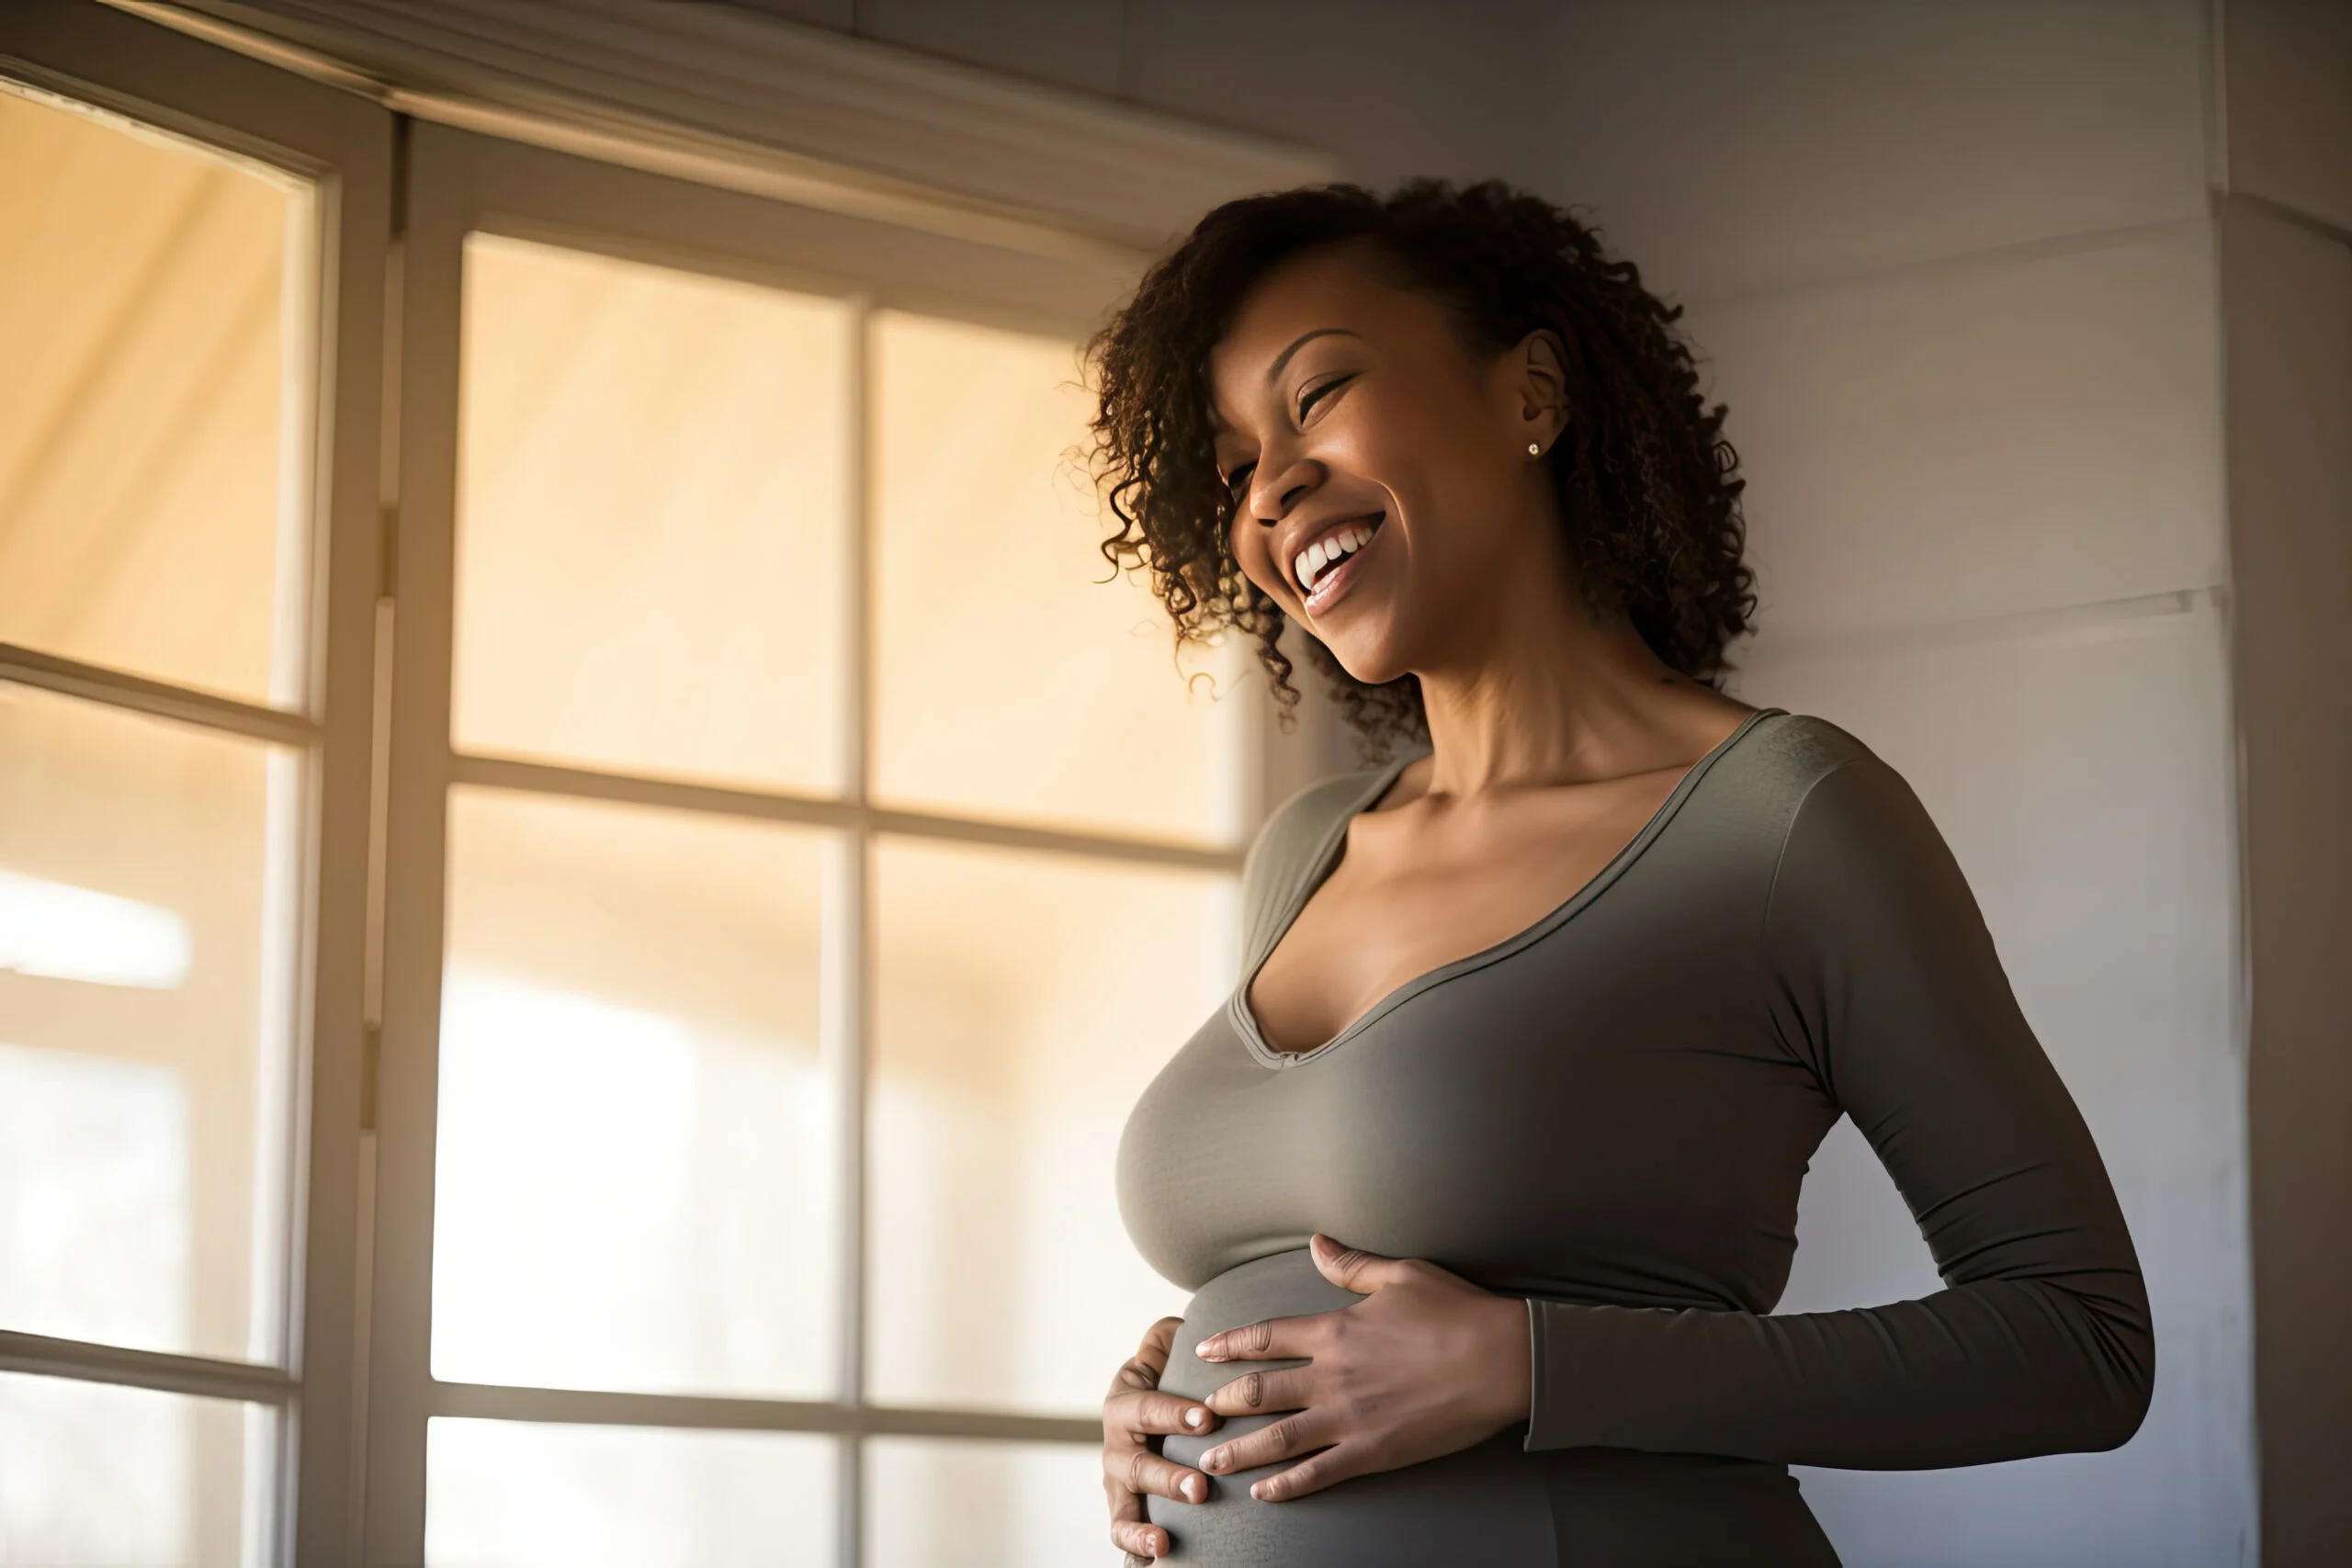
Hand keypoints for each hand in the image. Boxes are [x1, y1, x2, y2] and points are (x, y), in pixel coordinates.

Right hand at [1101, 1316, 1223, 1562]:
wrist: (1148, 1411)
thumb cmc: (1167, 1377)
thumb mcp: (1163, 1349)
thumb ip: (1167, 1337)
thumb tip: (1179, 1330)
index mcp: (1124, 1403)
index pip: (1147, 1408)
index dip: (1174, 1413)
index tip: (1208, 1420)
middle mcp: (1115, 1446)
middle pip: (1134, 1466)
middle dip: (1166, 1478)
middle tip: (1200, 1488)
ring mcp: (1117, 1484)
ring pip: (1123, 1509)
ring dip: (1142, 1528)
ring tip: (1165, 1543)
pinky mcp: (1125, 1511)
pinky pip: (1123, 1537)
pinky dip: (1135, 1554)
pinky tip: (1152, 1566)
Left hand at [1190, 1233, 1530, 1501]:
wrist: (1502, 1359)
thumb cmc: (1456, 1311)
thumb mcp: (1399, 1274)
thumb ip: (1349, 1264)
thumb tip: (1314, 1242)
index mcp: (1334, 1330)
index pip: (1265, 1337)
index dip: (1230, 1344)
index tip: (1203, 1351)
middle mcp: (1332, 1375)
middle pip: (1258, 1391)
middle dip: (1222, 1404)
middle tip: (1196, 1413)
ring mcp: (1350, 1417)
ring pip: (1277, 1437)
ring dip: (1239, 1450)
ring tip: (1210, 1460)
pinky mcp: (1374, 1452)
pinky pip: (1319, 1473)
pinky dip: (1286, 1485)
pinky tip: (1264, 1492)